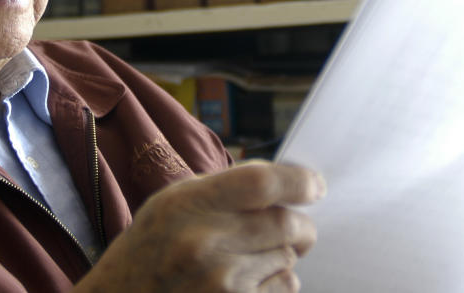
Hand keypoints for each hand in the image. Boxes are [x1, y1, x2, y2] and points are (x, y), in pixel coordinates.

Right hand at [75, 160, 324, 292]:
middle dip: (299, 225)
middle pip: (288, 224)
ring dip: (280, 257)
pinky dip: (274, 285)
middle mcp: (205, 245)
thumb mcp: (170, 206)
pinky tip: (241, 285)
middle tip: (293, 227)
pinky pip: (283, 290)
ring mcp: (221, 285)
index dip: (299, 181)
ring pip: (288, 259)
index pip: (262, 183)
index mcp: (185, 205)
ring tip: (243, 260)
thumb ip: (223, 190)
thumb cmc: (148, 252)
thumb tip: (288, 181)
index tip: (315, 185)